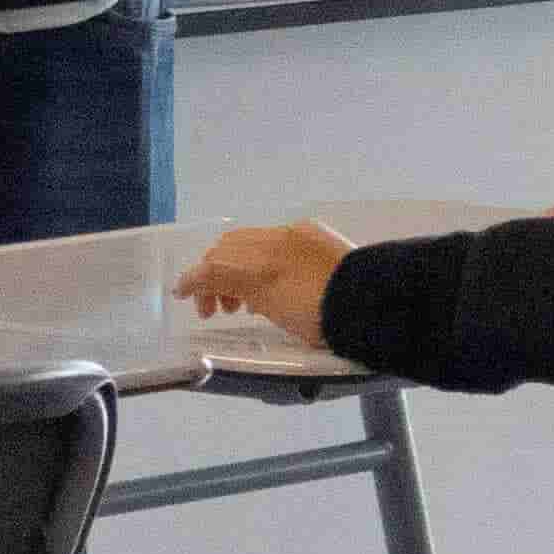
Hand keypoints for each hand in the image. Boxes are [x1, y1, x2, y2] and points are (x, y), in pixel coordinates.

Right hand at [175, 220, 348, 337]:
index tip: (182, 293)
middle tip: (215, 308)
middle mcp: (277, 239)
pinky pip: (273, 242)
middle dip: (214, 275)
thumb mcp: (275, 310)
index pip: (216, 263)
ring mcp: (297, 236)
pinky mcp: (315, 236)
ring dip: (236, 269)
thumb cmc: (322, 318)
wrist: (372, 304)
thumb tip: (213, 285)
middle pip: (229, 248)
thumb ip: (240, 291)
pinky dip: (259, 261)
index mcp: (265, 262)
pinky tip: (266, 286)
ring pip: (249, 244)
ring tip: (240, 304)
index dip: (194, 278)